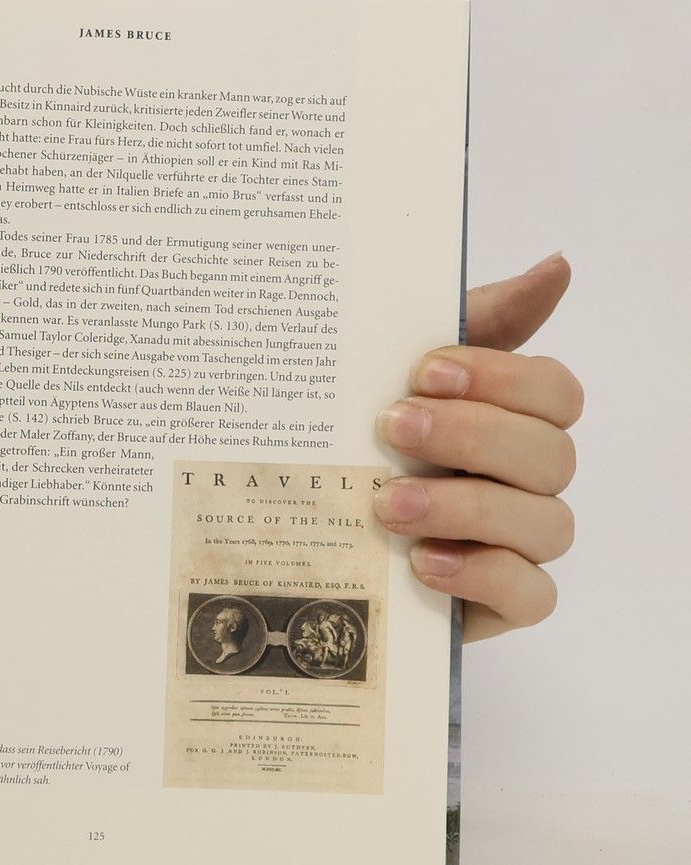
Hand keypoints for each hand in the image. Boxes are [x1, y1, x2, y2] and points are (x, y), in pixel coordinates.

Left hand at [375, 253, 580, 640]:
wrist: (307, 524)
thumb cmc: (367, 433)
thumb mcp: (397, 366)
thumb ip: (477, 318)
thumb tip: (557, 264)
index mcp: (515, 415)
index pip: (555, 392)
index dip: (502, 379)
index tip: (423, 371)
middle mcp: (530, 477)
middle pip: (551, 453)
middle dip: (471, 435)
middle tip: (391, 427)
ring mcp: (523, 540)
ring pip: (546, 523)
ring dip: (464, 506)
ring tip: (388, 502)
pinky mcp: (504, 601)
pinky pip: (532, 595)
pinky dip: (481, 574)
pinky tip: (423, 560)